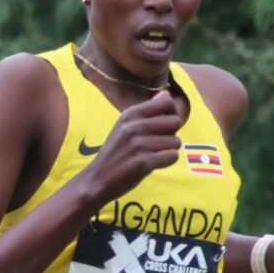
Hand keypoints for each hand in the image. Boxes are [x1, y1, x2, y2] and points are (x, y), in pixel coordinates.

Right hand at [78, 91, 186, 205]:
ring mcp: (139, 144)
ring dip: (169, 150)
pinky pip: (172, 156)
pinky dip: (167, 161)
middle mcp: (134, 126)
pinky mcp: (143, 162)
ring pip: (175, 141)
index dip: (172, 113)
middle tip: (159, 143)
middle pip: (175, 122)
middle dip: (172, 134)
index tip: (165, 125)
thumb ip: (146, 111)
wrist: (97, 179)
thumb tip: (166, 93)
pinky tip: (154, 163)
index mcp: (130, 114)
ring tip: (154, 154)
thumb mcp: (124, 126)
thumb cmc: (115, 152)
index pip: (166, 102)